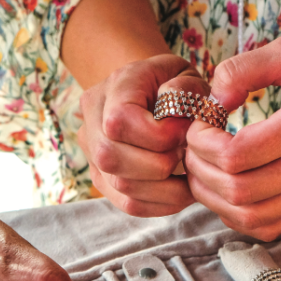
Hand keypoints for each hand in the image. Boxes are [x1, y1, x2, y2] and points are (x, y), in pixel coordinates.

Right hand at [77, 53, 208, 216]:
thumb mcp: (188, 76)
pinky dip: (160, 204)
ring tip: (189, 176)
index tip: (185, 132)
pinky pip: (127, 203)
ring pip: (120, 185)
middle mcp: (92, 117)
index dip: (158, 134)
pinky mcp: (102, 177)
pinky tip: (180, 191)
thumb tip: (174, 119)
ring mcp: (91, 151)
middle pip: (111, 157)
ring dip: (164, 189)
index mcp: (114, 86)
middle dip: (160, 165)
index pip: (119, 120)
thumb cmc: (176, 85)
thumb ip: (186, 90)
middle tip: (185, 155)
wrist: (155, 93)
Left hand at [185, 25, 280, 239]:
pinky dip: (240, 213)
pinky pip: (273, 223)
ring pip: (254, 218)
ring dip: (216, 199)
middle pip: (241, 193)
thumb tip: (209, 99)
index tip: (198, 121)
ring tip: (205, 166)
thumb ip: (244, 69)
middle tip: (193, 144)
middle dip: (201, 171)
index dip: (202, 144)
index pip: (238, 156)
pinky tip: (230, 184)